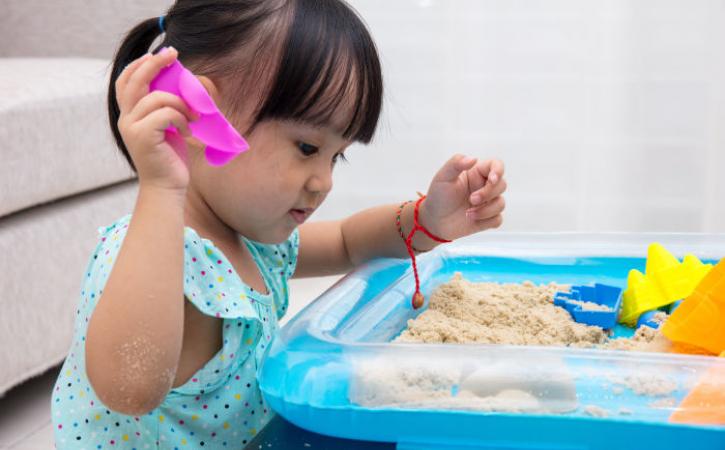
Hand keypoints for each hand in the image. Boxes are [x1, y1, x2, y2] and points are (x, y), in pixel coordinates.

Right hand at [115, 47, 197, 192]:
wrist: (167, 187)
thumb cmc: (170, 158)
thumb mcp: (168, 126)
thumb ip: (166, 106)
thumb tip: (182, 80)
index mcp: (129, 115)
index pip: (125, 80)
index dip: (139, 64)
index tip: (159, 54)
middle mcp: (125, 119)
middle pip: (134, 80)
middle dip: (154, 63)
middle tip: (173, 53)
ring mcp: (132, 127)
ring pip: (156, 98)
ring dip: (181, 104)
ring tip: (192, 119)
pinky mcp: (143, 136)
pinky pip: (166, 113)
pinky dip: (181, 119)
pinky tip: (187, 133)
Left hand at [419, 154, 506, 239]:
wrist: (434, 221)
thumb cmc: (438, 196)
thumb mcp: (443, 177)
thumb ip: (456, 163)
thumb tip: (473, 158)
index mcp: (476, 173)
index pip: (496, 165)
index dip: (498, 170)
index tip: (492, 179)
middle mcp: (484, 186)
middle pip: (501, 185)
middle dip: (488, 193)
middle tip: (471, 199)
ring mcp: (487, 203)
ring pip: (500, 204)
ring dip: (485, 210)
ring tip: (467, 214)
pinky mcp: (487, 219)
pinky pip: (497, 219)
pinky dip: (486, 220)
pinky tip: (472, 220)